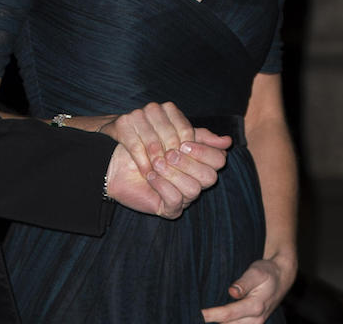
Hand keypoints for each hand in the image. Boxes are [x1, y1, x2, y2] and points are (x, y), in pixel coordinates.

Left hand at [102, 102, 229, 218]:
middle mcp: (196, 181)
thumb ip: (195, 133)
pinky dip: (162, 185)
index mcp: (200, 162)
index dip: (203, 150)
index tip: (182, 142)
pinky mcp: (169, 209)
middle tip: (168, 153)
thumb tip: (227, 141)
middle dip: (188, 162)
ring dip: (173, 173)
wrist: (115, 160)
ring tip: (155, 163)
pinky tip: (149, 175)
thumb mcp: (170, 132)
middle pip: (210, 177)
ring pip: (194, 189)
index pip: (219, 160)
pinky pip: (176, 201)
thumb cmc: (143, 145)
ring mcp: (184, 197)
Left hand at [201, 255, 294, 323]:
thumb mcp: (256, 272)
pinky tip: (213, 319)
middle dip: (211, 322)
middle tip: (191, 316)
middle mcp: (255, 320)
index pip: (227, 314)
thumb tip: (232, 292)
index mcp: (255, 306)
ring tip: (198, 318)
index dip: (210, 315)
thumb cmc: (267, 272)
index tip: (197, 314)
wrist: (282, 278)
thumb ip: (244, 283)